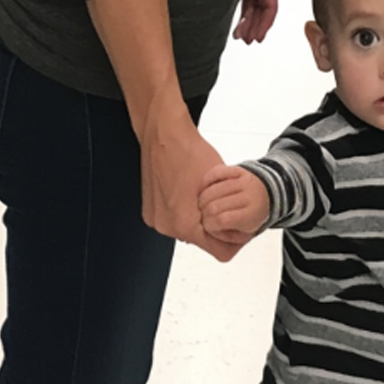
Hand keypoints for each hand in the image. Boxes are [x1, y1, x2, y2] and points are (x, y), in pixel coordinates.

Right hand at [140, 91, 241, 262]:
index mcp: (185, 224)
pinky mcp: (149, 210)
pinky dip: (179, 209)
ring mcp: (156, 218)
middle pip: (200, 239)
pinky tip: (184, 189)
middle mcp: (167, 226)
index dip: (231, 239)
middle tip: (216, 204)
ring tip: (197, 193)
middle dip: (211, 225)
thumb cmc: (189, 151)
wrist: (163, 132)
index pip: (219, 250)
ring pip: (185, 228)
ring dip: (194, 216)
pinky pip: (171, 218)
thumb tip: (232, 223)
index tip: (234, 229)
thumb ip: (225, 211)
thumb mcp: (221, 184)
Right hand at [199, 163, 269, 244]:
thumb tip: (208, 230)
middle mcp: (248, 196)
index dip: (210, 224)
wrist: (267, 193)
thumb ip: (228, 236)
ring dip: (202, 199)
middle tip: (203, 216)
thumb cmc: (252, 214)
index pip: (223, 220)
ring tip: (202, 205)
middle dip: (204, 213)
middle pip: (215, 206)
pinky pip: (216, 173)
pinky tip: (203, 190)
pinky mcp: (237, 170)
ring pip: (214, 190)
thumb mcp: (246, 232)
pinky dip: (206, 181)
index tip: (207, 226)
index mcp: (251, 215)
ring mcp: (243, 181)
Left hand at [234, 0, 277, 43]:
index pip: (270, 4)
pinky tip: (238, 25)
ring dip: (249, 23)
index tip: (258, 36)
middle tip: (247, 40)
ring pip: (254, 7)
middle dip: (255, 26)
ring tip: (241, 36)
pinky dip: (243, 14)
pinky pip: (246, 2)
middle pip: (263, 8)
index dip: (265, 23)